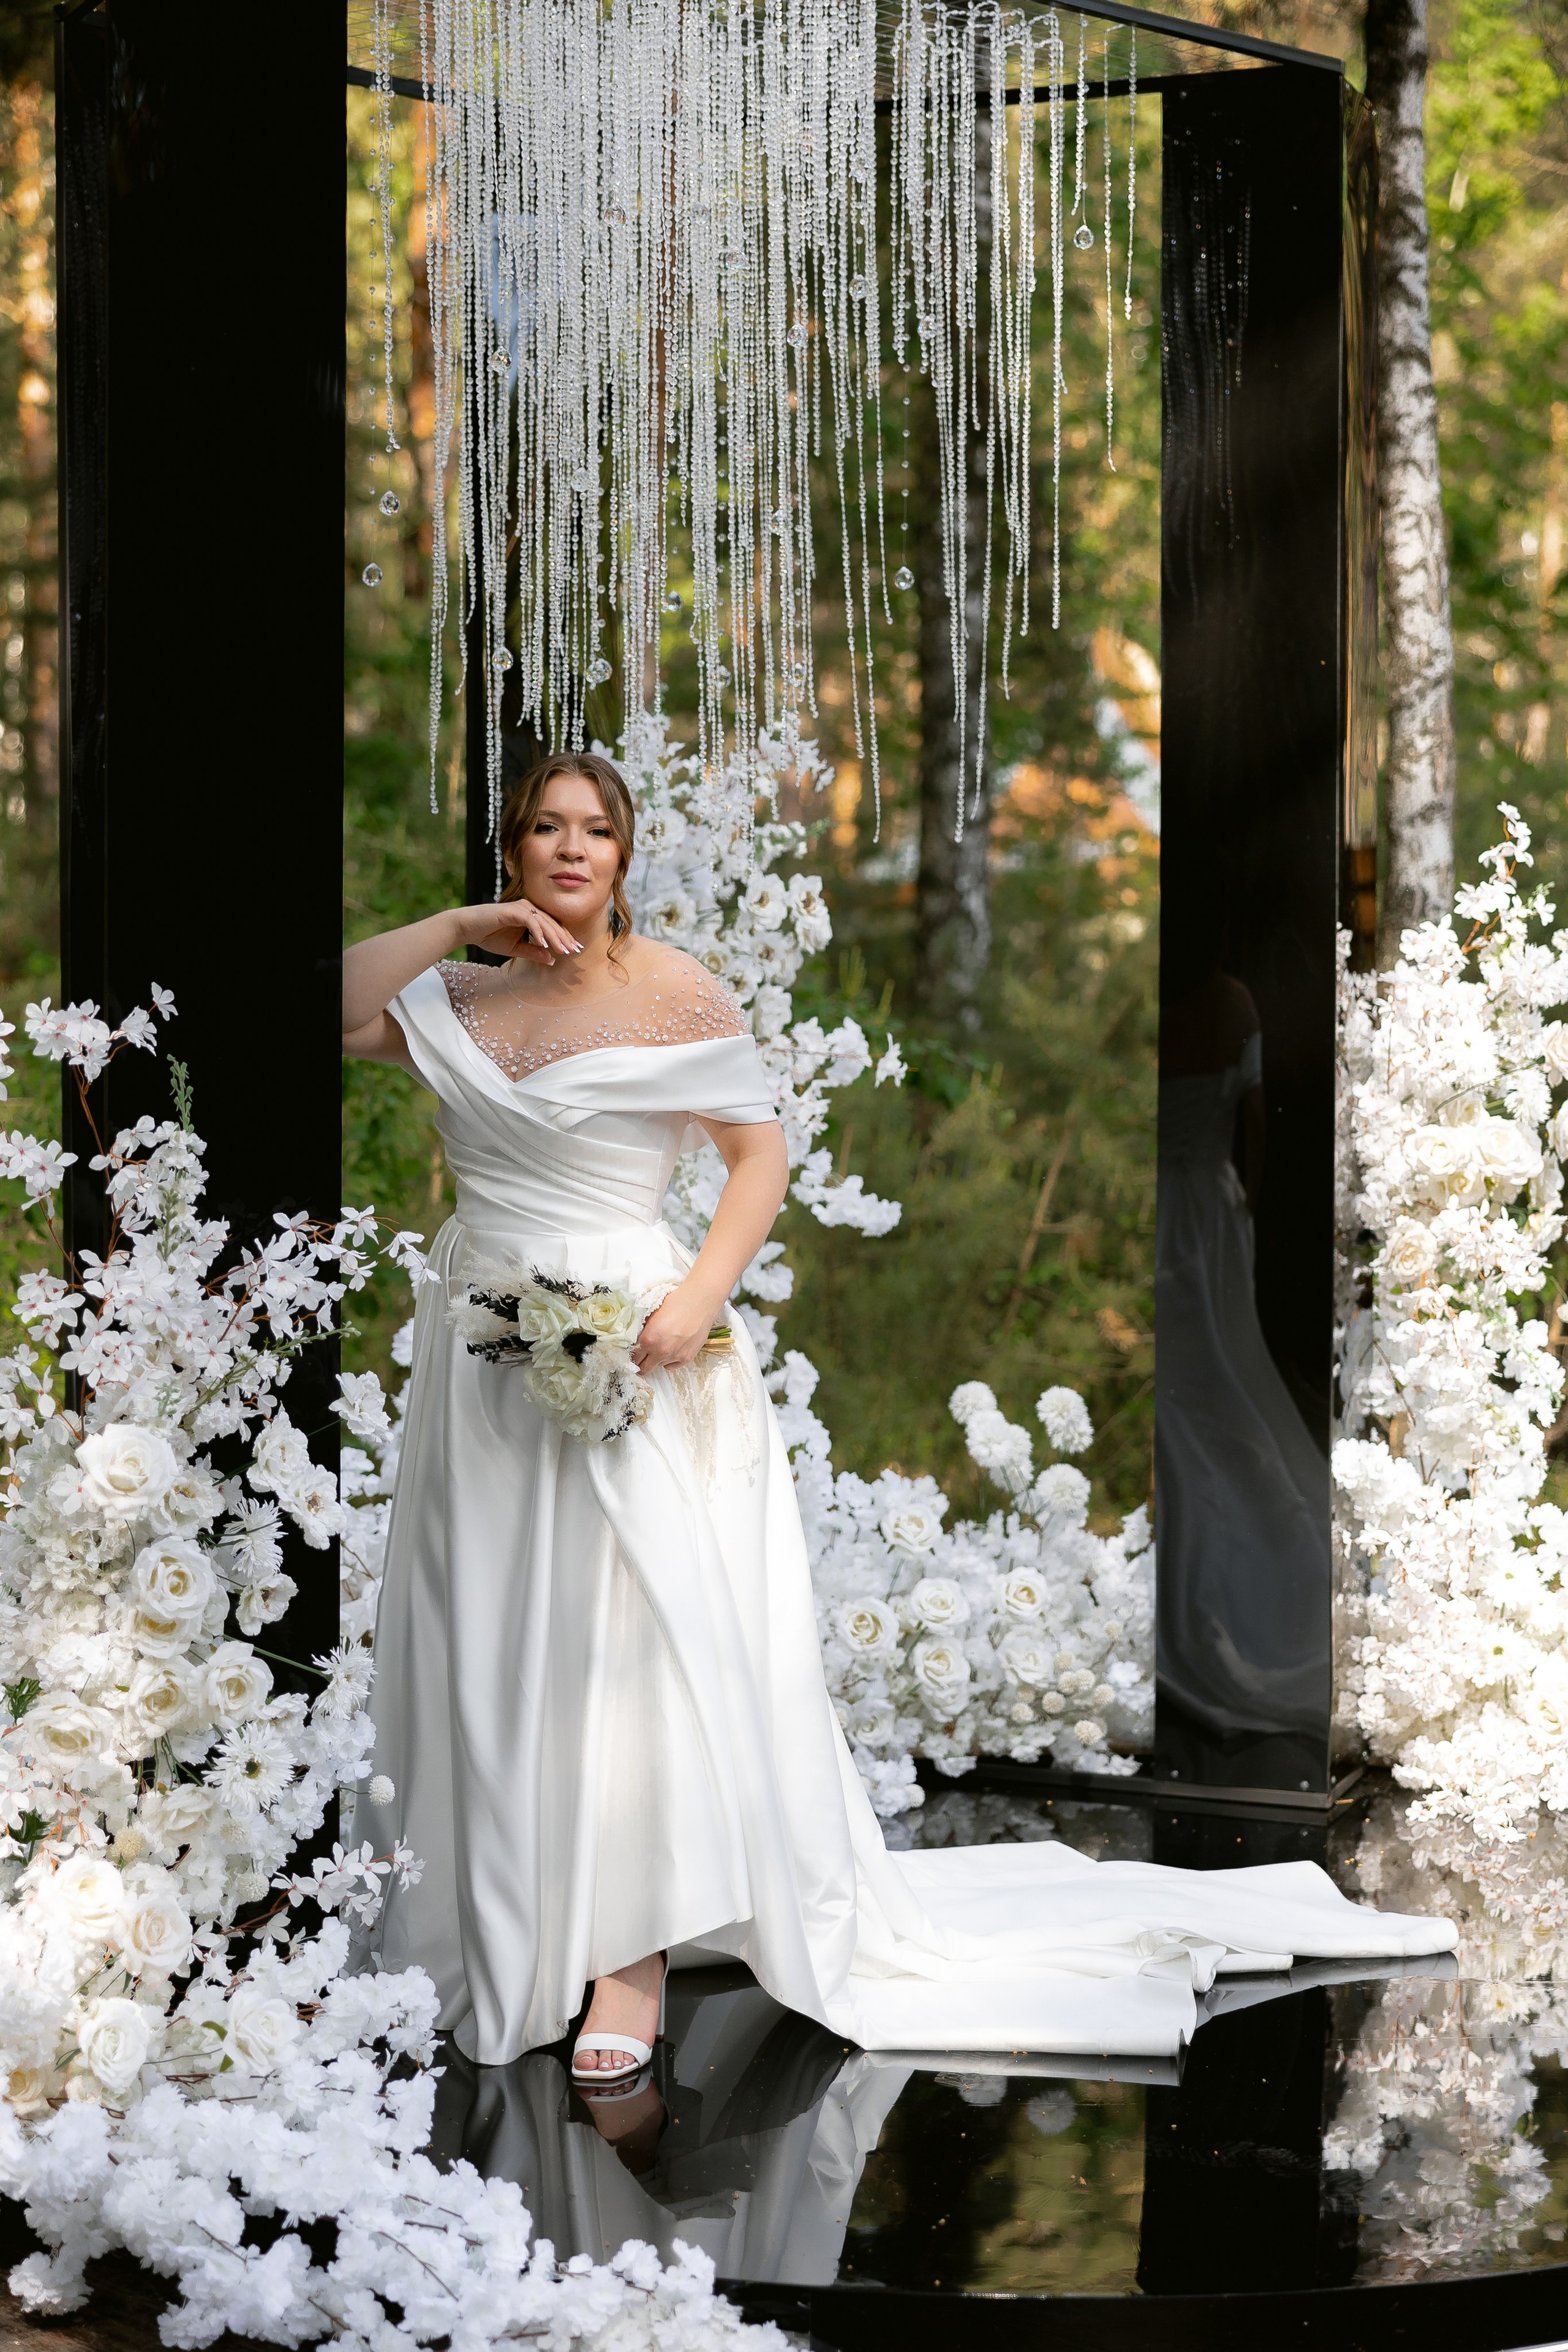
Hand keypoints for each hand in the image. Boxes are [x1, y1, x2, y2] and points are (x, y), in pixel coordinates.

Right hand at [451, 899, 580, 965]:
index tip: (575, 951)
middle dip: (564, 938)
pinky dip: (538, 932)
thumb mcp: (515, 948)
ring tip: (562, 950)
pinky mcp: (512, 910)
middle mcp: (529, 908)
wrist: (468, 929)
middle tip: (575, 951)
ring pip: (544, 922)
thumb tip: (552, 960)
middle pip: (552, 923)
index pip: (553, 926)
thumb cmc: (489, 936)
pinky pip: (530, 920)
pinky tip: (544, 944)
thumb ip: (533, 952)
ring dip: (554, 937)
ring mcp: (521, 907)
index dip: (565, 938)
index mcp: (532, 915)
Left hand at [632, 1281, 723, 1373]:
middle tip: (642, 1357)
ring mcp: (674, 1356)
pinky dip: (669, 1360)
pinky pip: (672, 1366)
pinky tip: (672, 1348)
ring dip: (657, 1359)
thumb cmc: (677, 1303)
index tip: (634, 1354)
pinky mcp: (687, 1358)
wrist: (700, 1302)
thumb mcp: (652, 1313)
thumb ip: (643, 1329)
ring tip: (663, 1345)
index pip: (634, 1357)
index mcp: (648, 1339)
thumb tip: (636, 1338)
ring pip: (658, 1366)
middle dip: (641, 1363)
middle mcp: (660, 1351)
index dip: (632, 1355)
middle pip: (644, 1368)